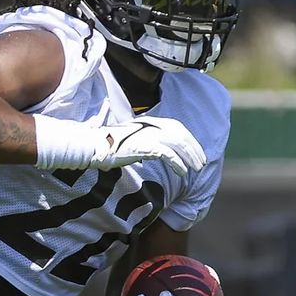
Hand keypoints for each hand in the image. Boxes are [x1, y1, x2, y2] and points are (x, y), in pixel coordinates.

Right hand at [90, 117, 204, 175]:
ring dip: (189, 157)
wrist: (93, 146)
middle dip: (194, 149)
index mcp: (150, 122)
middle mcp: (151, 125)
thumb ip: (146, 143)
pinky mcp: (144, 146)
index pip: (176, 127)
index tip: (196, 152)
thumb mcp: (133, 141)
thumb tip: (155, 152)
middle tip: (201, 163)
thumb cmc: (110, 146)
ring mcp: (148, 134)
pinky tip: (183, 172)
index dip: (189, 140)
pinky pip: (167, 154)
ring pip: (178, 144)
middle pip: (181, 135)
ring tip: (196, 169)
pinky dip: (177, 163)